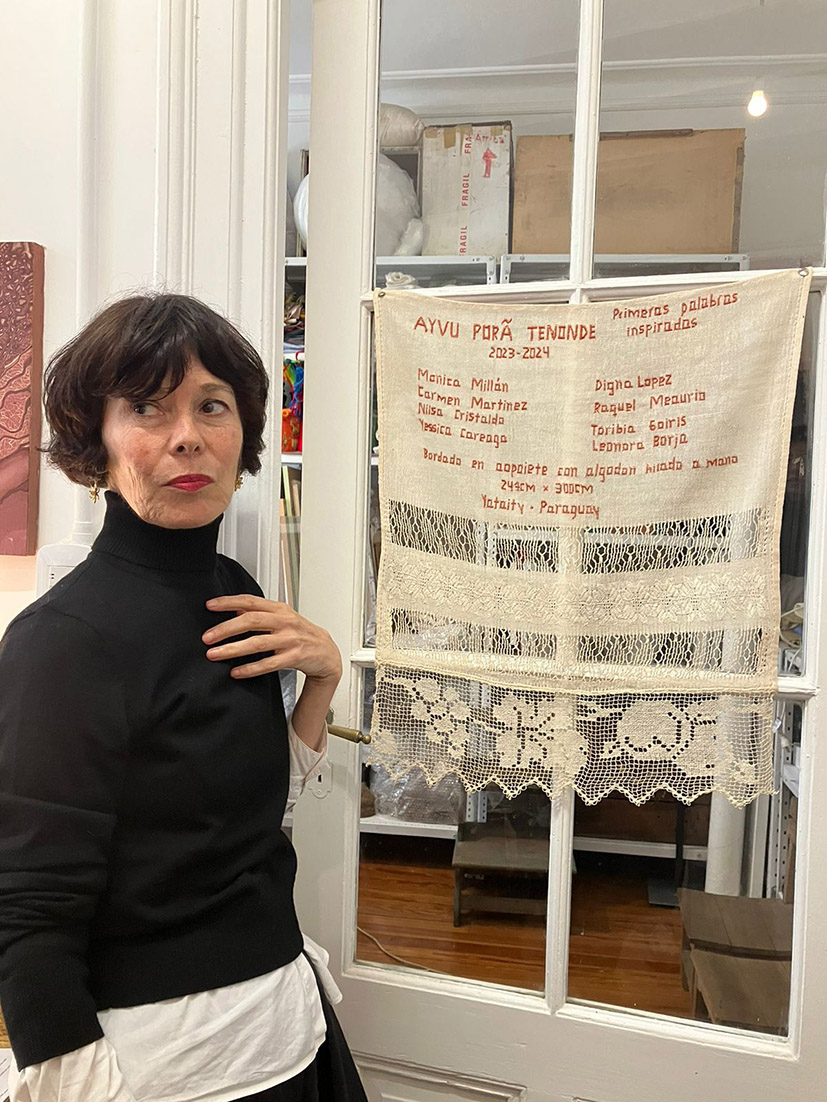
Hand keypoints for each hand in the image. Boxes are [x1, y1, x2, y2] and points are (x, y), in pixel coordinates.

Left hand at [202, 594, 341, 682]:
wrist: (327, 653)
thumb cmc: (302, 634)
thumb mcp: (282, 618)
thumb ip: (260, 614)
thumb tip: (234, 612)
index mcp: (279, 609)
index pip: (250, 601)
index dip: (229, 602)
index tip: (210, 606)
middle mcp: (284, 622)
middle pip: (251, 621)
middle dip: (226, 629)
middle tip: (207, 637)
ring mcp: (290, 640)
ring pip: (257, 643)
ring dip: (233, 649)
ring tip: (215, 654)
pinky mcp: (294, 657)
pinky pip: (269, 664)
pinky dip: (251, 668)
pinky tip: (236, 671)